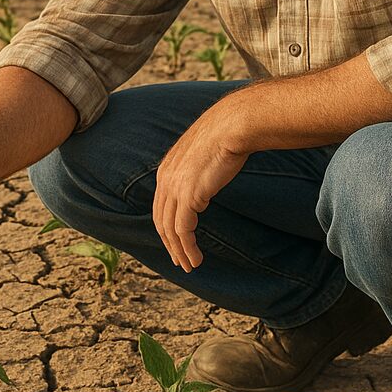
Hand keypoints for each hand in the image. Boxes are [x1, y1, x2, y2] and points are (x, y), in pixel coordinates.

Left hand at [152, 96, 250, 272]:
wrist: (232, 126)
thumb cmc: (224, 137)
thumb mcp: (202, 154)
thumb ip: (196, 169)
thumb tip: (205, 178)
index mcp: (166, 170)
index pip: (160, 206)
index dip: (166, 227)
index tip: (176, 243)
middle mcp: (165, 179)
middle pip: (161, 220)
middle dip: (169, 244)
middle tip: (180, 261)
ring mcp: (175, 188)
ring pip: (170, 229)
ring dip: (180, 251)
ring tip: (190, 265)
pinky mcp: (189, 196)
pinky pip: (183, 230)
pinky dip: (188, 248)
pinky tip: (196, 258)